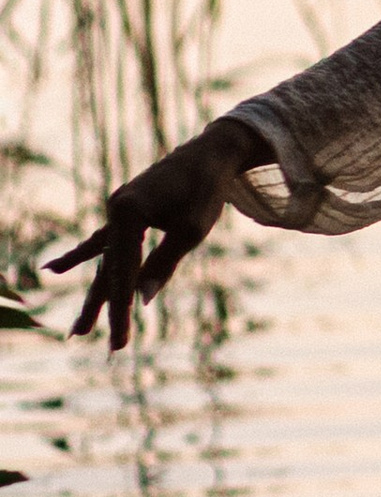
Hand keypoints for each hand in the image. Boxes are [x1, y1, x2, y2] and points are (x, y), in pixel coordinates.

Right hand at [47, 115, 271, 348]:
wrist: (209, 155)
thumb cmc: (204, 192)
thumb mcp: (189, 231)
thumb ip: (163, 264)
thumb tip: (140, 301)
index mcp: (127, 213)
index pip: (123, 271)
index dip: (121, 309)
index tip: (119, 341)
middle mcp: (115, 209)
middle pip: (107, 268)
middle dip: (99, 307)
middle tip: (80, 338)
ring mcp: (117, 210)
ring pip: (104, 260)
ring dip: (93, 293)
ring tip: (77, 327)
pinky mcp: (124, 212)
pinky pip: (101, 241)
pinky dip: (81, 256)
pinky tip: (55, 269)